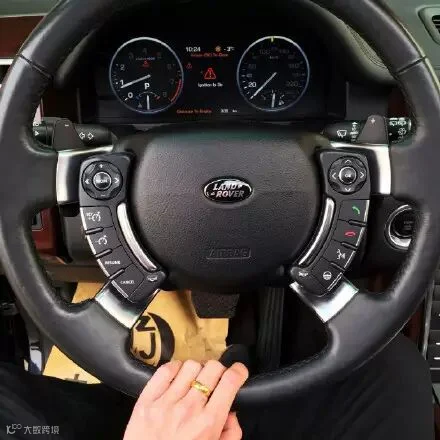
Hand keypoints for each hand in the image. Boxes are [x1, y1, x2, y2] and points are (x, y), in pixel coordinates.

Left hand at [124, 360, 248, 439]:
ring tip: (194, 381)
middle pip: (212, 368)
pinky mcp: (147, 400)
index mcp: (208, 424)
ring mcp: (166, 403)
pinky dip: (174, 368)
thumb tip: (232, 412)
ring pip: (190, 366)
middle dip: (219, 370)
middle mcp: (188, 410)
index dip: (239, 371)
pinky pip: (165, 370)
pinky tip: (177, 378)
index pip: (230, 382)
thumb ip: (231, 434)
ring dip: (197, 370)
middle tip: (216, 378)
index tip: (239, 371)